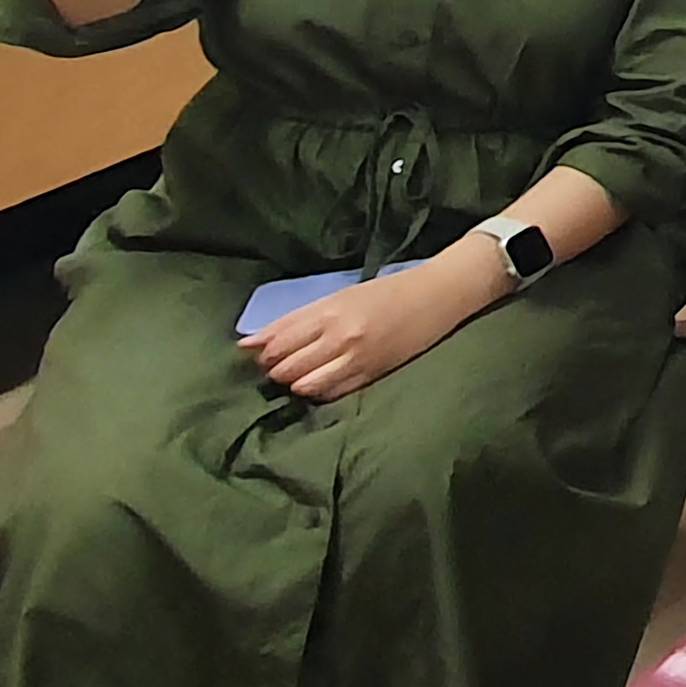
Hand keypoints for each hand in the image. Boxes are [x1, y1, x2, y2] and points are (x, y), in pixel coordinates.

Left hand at [244, 256, 492, 400]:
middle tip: (284, 364)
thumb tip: (247, 344)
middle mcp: (339, 337)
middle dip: (277, 370)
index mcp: (329, 312)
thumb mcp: (338, 298)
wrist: (438, 295)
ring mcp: (356, 359)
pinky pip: (329, 394)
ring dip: (296, 382)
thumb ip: (294, 322)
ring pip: (303, 385)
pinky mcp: (371, 375)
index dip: (263, 354)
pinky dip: (317, 391)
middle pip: (285, 367)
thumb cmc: (387, 292)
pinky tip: (322, 381)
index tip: (263, 354)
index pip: (276, 344)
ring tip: (303, 373)